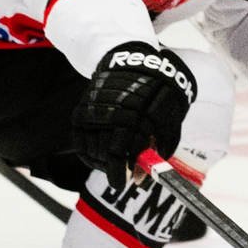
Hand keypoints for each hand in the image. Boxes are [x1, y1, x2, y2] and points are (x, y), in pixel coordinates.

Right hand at [72, 42, 195, 189]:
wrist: (136, 64)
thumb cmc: (159, 97)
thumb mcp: (168, 122)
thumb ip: (156, 151)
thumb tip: (138, 179)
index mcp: (137, 114)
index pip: (120, 151)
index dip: (119, 172)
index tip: (121, 183)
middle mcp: (112, 109)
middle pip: (103, 152)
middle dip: (111, 168)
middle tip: (119, 174)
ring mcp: (94, 107)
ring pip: (90, 146)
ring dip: (100, 161)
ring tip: (112, 163)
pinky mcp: (82, 106)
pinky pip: (79, 137)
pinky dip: (87, 150)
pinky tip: (98, 154)